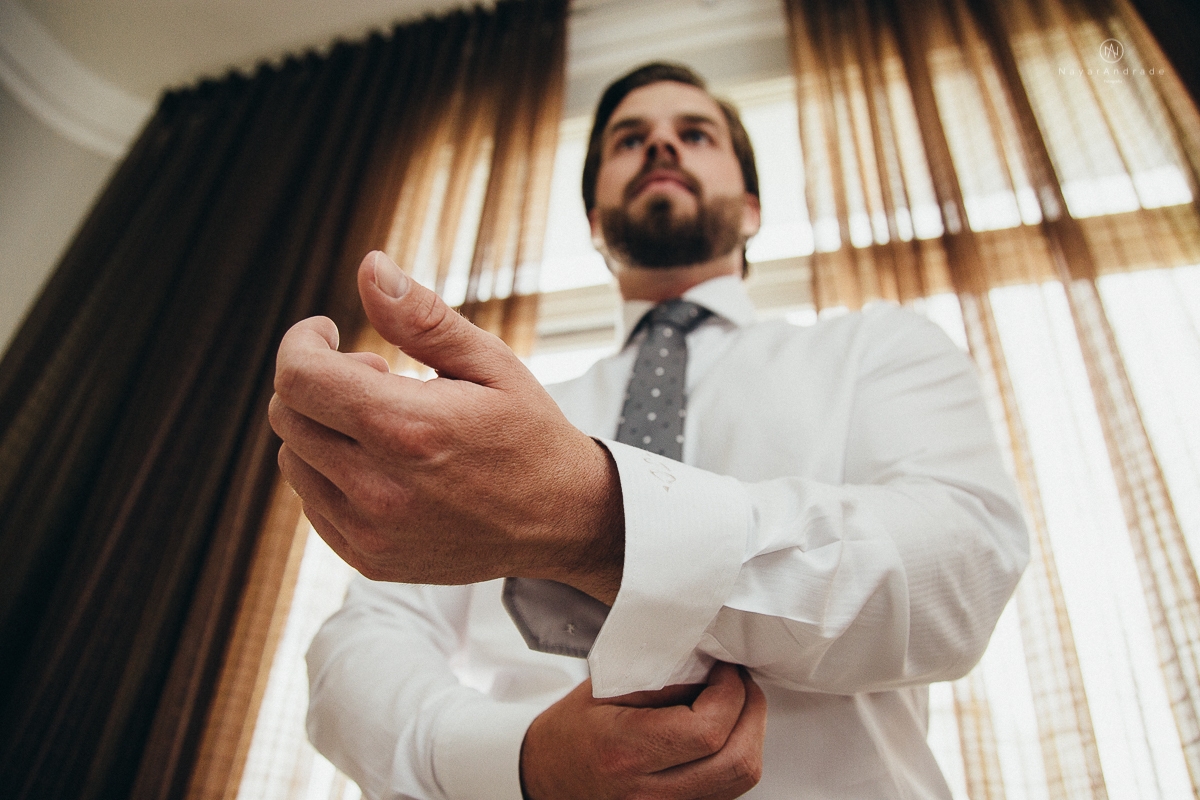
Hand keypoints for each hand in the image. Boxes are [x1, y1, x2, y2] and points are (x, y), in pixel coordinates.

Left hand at [269, 251, 623, 600]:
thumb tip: (370, 266)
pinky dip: (331, 471)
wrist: (562, 522)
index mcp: (408, 430)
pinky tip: (382, 463)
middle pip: (289, 416)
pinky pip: (313, 502)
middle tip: (376, 376)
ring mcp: (371, 532)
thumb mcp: (491, 363)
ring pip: (293, 460)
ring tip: (383, 423)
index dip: (302, 342)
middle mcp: (380, 488)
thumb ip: (423, 316)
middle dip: (318, 381)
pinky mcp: (369, 559)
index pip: (300, 377)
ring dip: (322, 428)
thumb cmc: (529, 432)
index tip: (328, 332)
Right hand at [520, 661, 765, 799]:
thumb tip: (710, 668)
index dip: (731, 693)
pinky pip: (728, 789)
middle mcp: (649, 792)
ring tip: (736, 702)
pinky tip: (725, 730)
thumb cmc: (570, 733)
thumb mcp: (603, 690)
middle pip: (736, 760)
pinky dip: (737, 754)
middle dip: (752, 711)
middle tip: (740, 681)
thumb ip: (659, 680)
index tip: (726, 669)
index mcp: (626, 752)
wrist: (547, 777)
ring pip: (740, 779)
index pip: (707, 730)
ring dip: (751, 733)